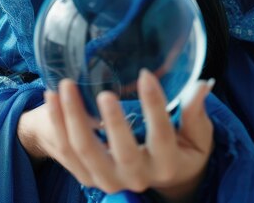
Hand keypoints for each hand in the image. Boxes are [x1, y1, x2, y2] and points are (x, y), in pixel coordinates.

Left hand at [17, 69, 214, 202]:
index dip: (155, 106)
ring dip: (72, 118)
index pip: (162, 135)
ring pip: (84, 151)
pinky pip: (65, 151)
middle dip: (112, 123)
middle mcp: (136, 178)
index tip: (146, 74)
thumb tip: (201, 85)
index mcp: (166, 165)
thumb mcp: (196, 136)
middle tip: (104, 93)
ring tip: (66, 85)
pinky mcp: (86, 175)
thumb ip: (195, 113)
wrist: (157, 178)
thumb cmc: (179, 150)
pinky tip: (51, 96)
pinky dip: (56, 122)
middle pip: (121, 152)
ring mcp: (107, 179)